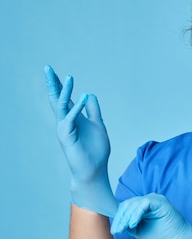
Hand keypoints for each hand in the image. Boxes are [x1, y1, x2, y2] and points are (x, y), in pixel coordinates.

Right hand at [44, 65, 117, 216]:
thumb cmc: (95, 151)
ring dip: (65, 91)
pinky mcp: (68, 137)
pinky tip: (82, 97)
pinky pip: (71, 119)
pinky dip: (76, 108)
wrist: (94, 170)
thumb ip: (93, 111)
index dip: (59, 85)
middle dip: (52, 84)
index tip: (54, 71)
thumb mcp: (98, 125)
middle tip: (47, 68)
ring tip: (69, 78)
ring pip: (62, 106)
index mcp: (73, 118)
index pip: (63, 98)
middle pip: (56, 99)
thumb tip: (89, 95)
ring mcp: (65, 129)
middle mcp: (66, 122)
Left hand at [111, 194, 191, 238]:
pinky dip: (136, 214)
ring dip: (126, 218)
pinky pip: (143, 204)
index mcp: (144, 206)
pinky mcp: (160, 202)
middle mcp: (149, 200)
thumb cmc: (163, 237)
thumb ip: (130, 225)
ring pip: (133, 204)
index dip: (119, 218)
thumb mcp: (141, 231)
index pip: (126, 208)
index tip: (114, 231)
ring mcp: (155, 199)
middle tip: (116, 231)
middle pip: (128, 204)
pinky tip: (133, 225)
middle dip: (120, 219)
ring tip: (123, 229)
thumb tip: (118, 223)